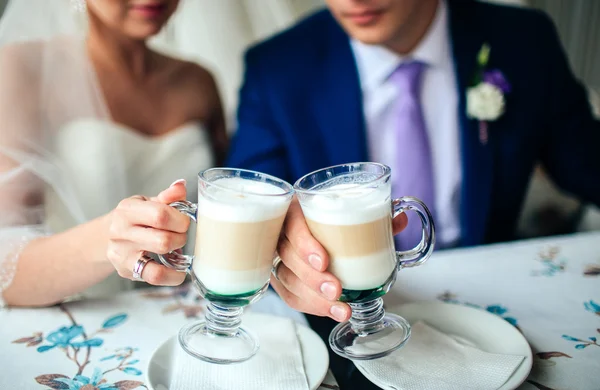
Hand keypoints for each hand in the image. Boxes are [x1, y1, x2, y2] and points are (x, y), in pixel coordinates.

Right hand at [106, 180, 190, 285]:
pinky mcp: (126, 270)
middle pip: (163, 239)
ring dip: (177, 253)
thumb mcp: (148, 203)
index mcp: (128, 209)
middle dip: (181, 237)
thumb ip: (167, 196)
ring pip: (158, 257)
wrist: (108, 238)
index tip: (185, 221)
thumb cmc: (135, 219)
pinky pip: (155, 276)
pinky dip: (172, 276)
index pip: (160, 214)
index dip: (180, 220)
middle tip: (181, 235)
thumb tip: (181, 185)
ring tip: (177, 249)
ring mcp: (121, 252)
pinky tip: (179, 272)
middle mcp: (120, 231)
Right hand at [271, 197, 407, 321]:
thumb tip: (400, 220)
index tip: (324, 261)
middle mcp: (283, 231)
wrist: (317, 225)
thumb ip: (375, 215)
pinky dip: (310, 305)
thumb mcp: (354, 211)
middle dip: (312, 278)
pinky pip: (289, 294)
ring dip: (312, 297)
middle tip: (336, 290)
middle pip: (287, 255)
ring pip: (286, 278)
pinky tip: (331, 311)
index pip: (292, 224)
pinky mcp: (283, 276)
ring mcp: (279, 255)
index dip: (304, 245)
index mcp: (296, 209)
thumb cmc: (332, 215)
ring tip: (340, 307)